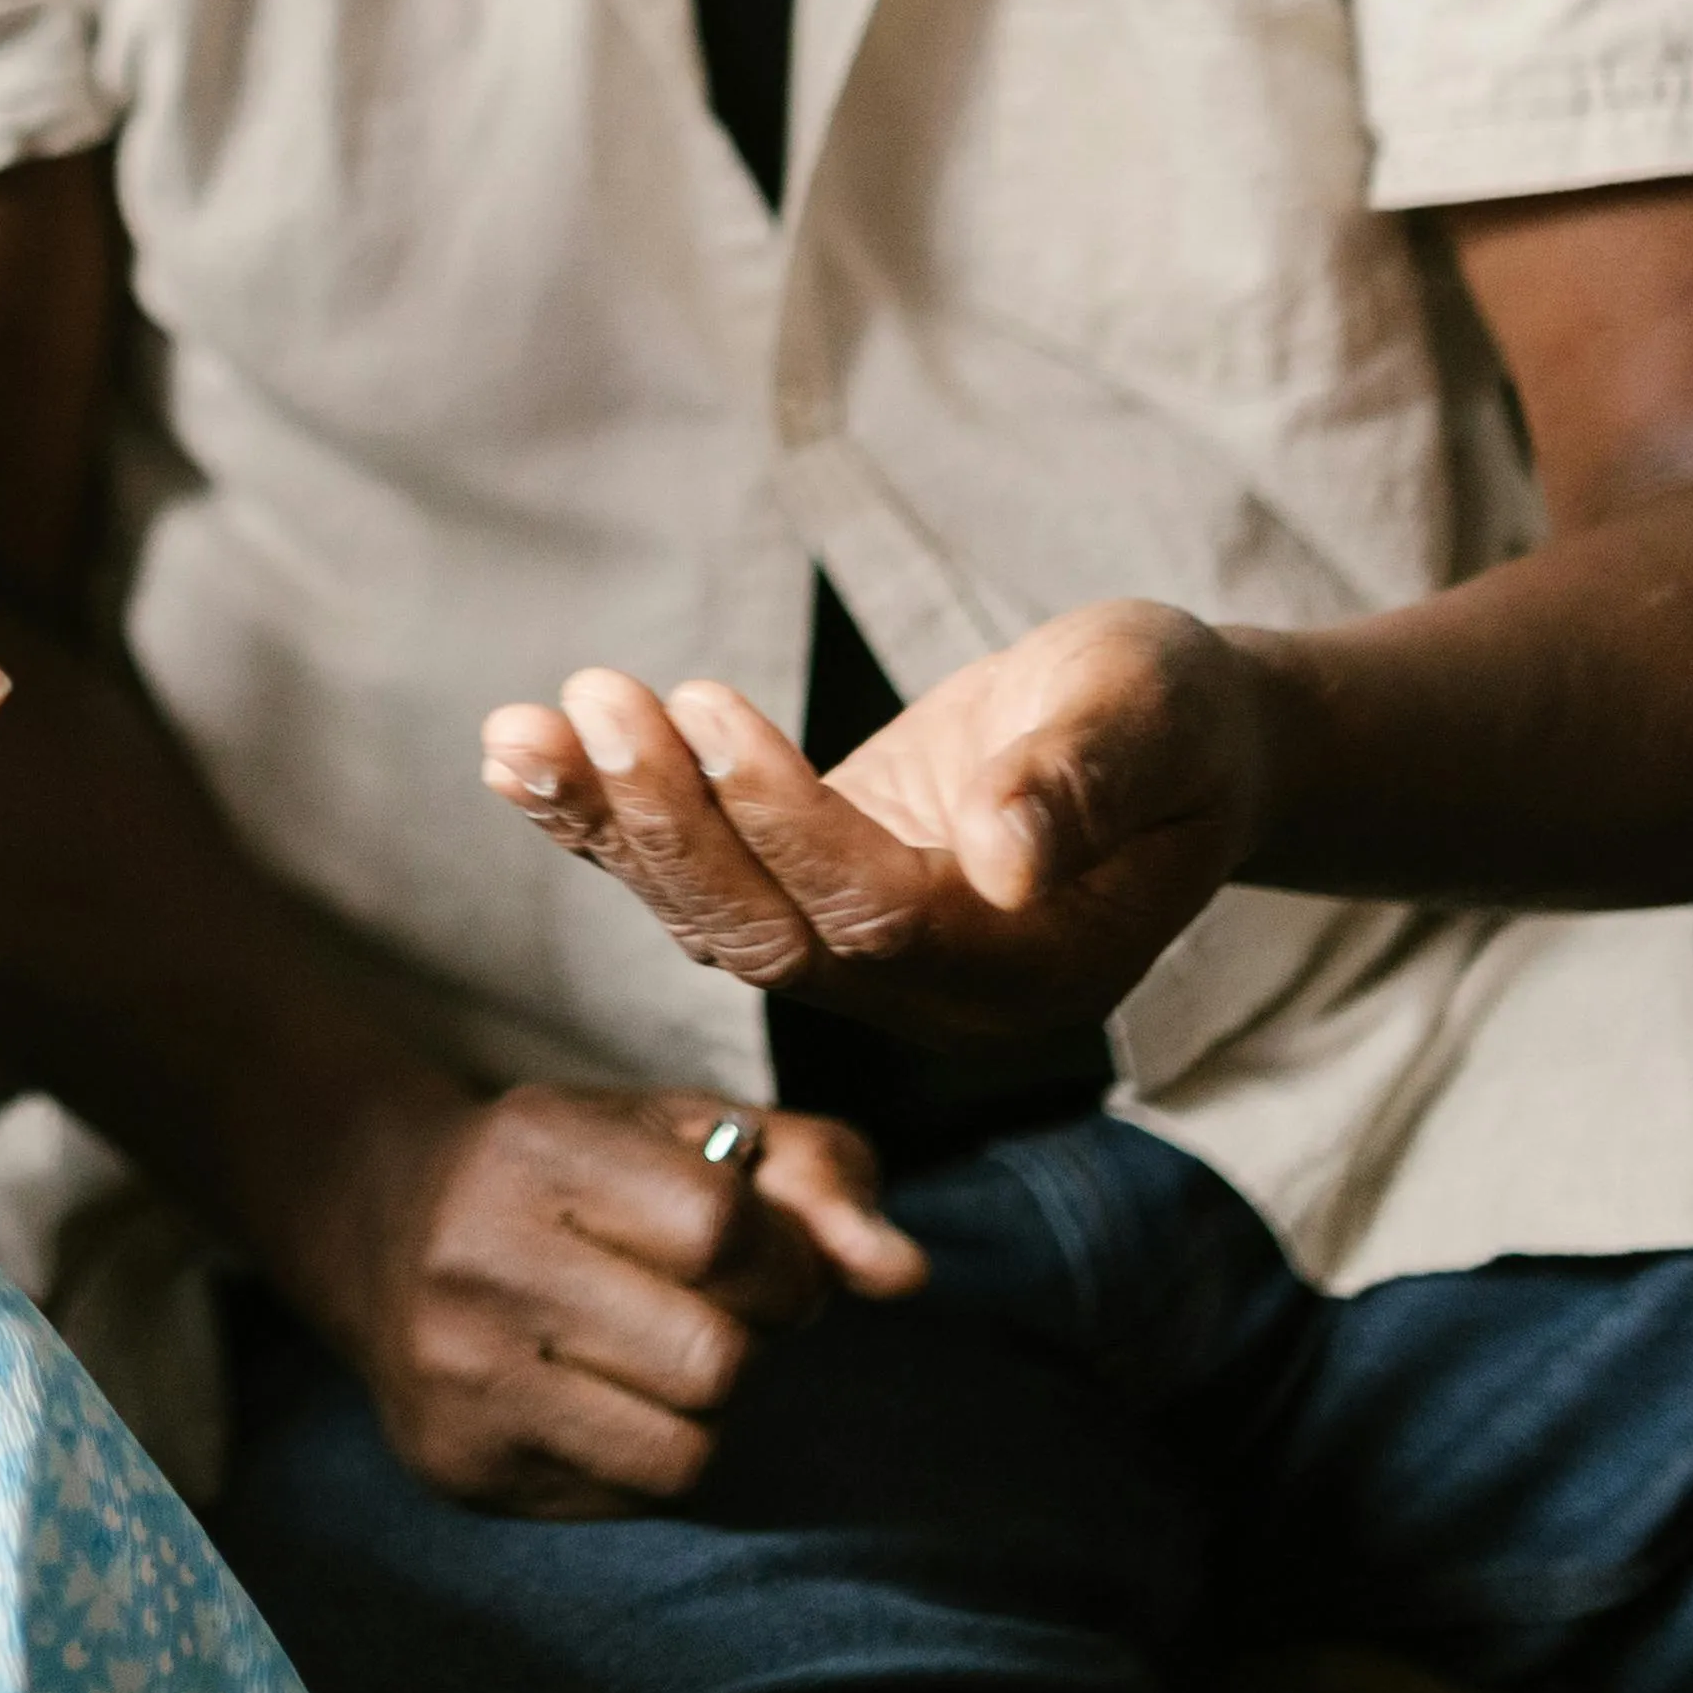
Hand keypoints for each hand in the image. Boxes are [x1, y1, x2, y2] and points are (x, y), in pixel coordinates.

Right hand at [310, 1080, 917, 1515]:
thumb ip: (817, 1176)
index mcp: (539, 1146)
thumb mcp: (682, 1131)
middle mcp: (480, 1258)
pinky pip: (630, 1497)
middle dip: (747, 1340)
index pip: (723, 1229)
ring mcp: (459, 1373)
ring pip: (684, 1449)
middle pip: (715, 1360)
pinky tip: (603, 1397)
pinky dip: (648, 1454)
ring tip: (660, 1357)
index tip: (762, 1257)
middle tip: (711, 1311)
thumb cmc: (573, 1173)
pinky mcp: (458, 1463)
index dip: (782, 1259)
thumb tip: (907, 1274)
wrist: (380, 1226)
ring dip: (704, 1410)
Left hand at [483, 599, 1279, 1054]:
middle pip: (769, 937)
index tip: (706, 704)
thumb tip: (1006, 851)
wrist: (1167, 740)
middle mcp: (931, 994)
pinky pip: (695, 876)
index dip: (783, 820)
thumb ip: (1081, 783)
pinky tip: (522, 755)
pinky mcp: (808, 900)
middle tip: (595, 698)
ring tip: (518, 733)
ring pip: (711, 916)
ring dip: (607, 824)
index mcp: (1026, 971)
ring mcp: (864, 961)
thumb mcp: (1153, 719)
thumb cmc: (1173, 718)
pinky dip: (604, 819)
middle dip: (667, 822)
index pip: (876, 916)